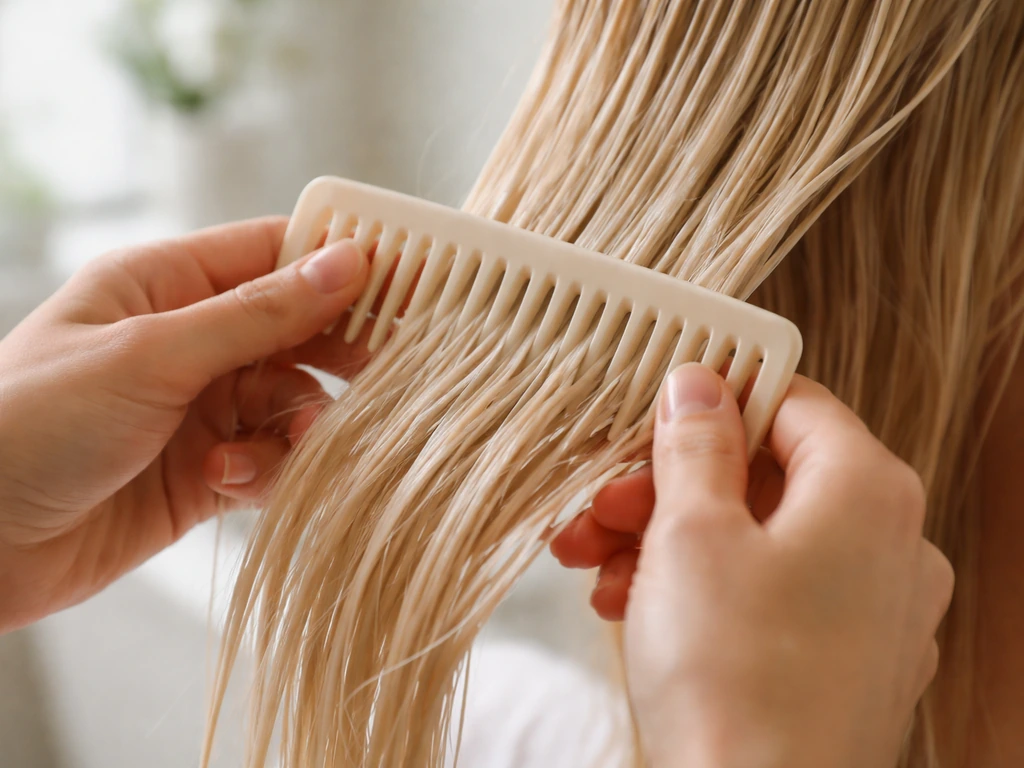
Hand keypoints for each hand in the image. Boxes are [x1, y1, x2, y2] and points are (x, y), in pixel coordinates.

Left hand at [0, 219, 372, 632]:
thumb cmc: (32, 423)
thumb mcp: (151, 355)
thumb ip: (256, 316)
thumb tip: (346, 264)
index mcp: (166, 285)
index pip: (274, 253)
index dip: (340, 263)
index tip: (406, 281)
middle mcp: (191, 341)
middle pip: (297, 332)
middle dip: (336, 358)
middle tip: (382, 377)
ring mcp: (201, 408)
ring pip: (294, 403)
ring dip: (300, 428)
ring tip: (292, 449)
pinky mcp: (208, 472)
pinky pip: (271, 459)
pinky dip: (268, 472)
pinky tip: (230, 483)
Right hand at [552, 365, 953, 767]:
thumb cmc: (731, 680)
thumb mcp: (691, 534)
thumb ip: (696, 445)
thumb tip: (698, 386)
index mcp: (867, 491)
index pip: (792, 401)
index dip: (715, 398)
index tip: (656, 407)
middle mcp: (890, 546)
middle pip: (765, 477)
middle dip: (666, 486)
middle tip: (602, 503)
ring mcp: (873, 611)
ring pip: (758, 538)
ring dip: (667, 540)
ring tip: (593, 563)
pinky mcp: (845, 662)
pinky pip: (769, 595)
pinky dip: (702, 588)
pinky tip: (630, 604)